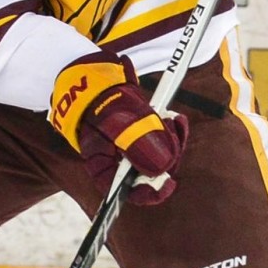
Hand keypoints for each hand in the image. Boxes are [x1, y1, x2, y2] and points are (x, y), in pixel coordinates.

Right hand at [50, 52, 187, 204]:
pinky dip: (171, 131)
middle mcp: (117, 163)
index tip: (167, 183)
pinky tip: (172, 118)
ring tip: (169, 117)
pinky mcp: (142, 136)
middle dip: (167, 154)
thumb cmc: (99, 97)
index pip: (126, 192)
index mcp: (103, 166)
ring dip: (170, 138)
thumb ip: (136, 141)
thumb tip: (162, 169)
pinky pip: (163, 142)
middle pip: (149, 174)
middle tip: (170, 128)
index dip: (149, 192)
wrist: (95, 74)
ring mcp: (131, 150)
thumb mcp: (117, 117)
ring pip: (160, 157)